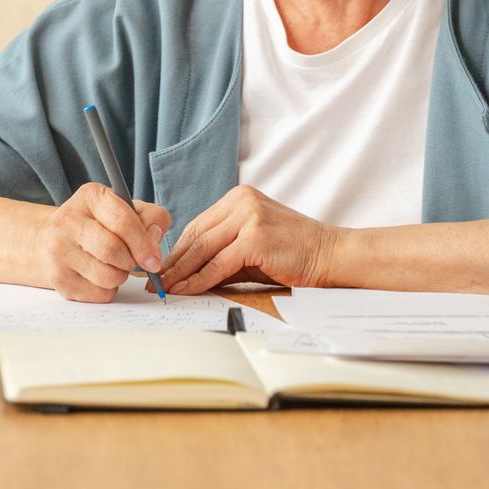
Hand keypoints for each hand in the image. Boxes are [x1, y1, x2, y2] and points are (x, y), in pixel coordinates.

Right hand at [37, 184, 170, 302]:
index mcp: (90, 196)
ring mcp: (58, 249)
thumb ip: (151, 218)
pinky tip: (99, 276)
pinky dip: (107, 290)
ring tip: (114, 266)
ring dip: (120, 277)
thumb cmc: (101, 224)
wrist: (55, 238)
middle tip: (134, 262)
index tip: (154, 260)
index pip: (123, 222)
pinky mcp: (57, 277)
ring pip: (105, 276)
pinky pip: (97, 294)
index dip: (144, 244)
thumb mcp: (128, 210)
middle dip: (131, 262)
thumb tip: (154, 239)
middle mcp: (68, 219)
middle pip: (112, 250)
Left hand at [160, 185, 338, 295]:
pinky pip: (218, 263)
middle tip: (156, 281)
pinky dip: (199, 279)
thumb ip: (222, 253)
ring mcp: (248, 216)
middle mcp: (241, 200)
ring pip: (203, 248)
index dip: (178, 249)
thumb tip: (187, 273)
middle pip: (197, 235)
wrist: (332, 255)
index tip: (163, 268)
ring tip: (166, 288)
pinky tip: (186, 290)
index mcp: (239, 197)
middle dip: (174, 261)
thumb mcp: (252, 247)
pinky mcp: (255, 237)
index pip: (199, 225)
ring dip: (181, 272)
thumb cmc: (294, 254)